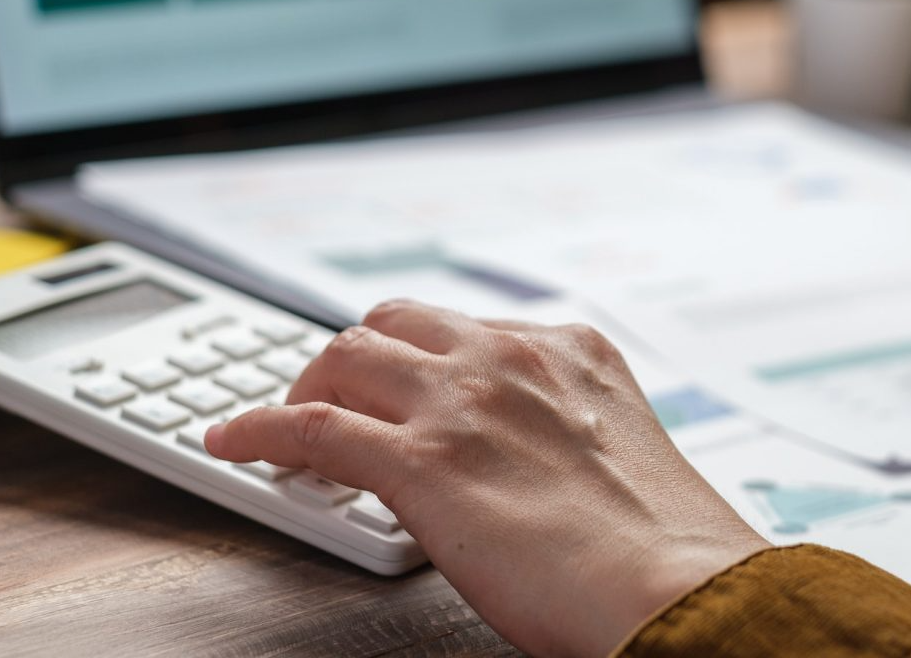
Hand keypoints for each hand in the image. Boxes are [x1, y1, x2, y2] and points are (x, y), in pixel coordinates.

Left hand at [205, 302, 768, 657]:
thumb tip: (520, 450)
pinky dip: (259, 427)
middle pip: (395, 323)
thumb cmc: (661, 545)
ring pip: (346, 356)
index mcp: (569, 349)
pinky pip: (308, 425)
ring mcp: (460, 400)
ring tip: (288, 423)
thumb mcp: (620, 448)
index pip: (463, 326)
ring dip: (309, 387)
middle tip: (338, 397)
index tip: (399, 380)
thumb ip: (564, 425)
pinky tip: (235, 440)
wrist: (675, 588)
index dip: (417, 357)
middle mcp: (509, 356)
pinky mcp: (417, 459)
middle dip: (359, 360)